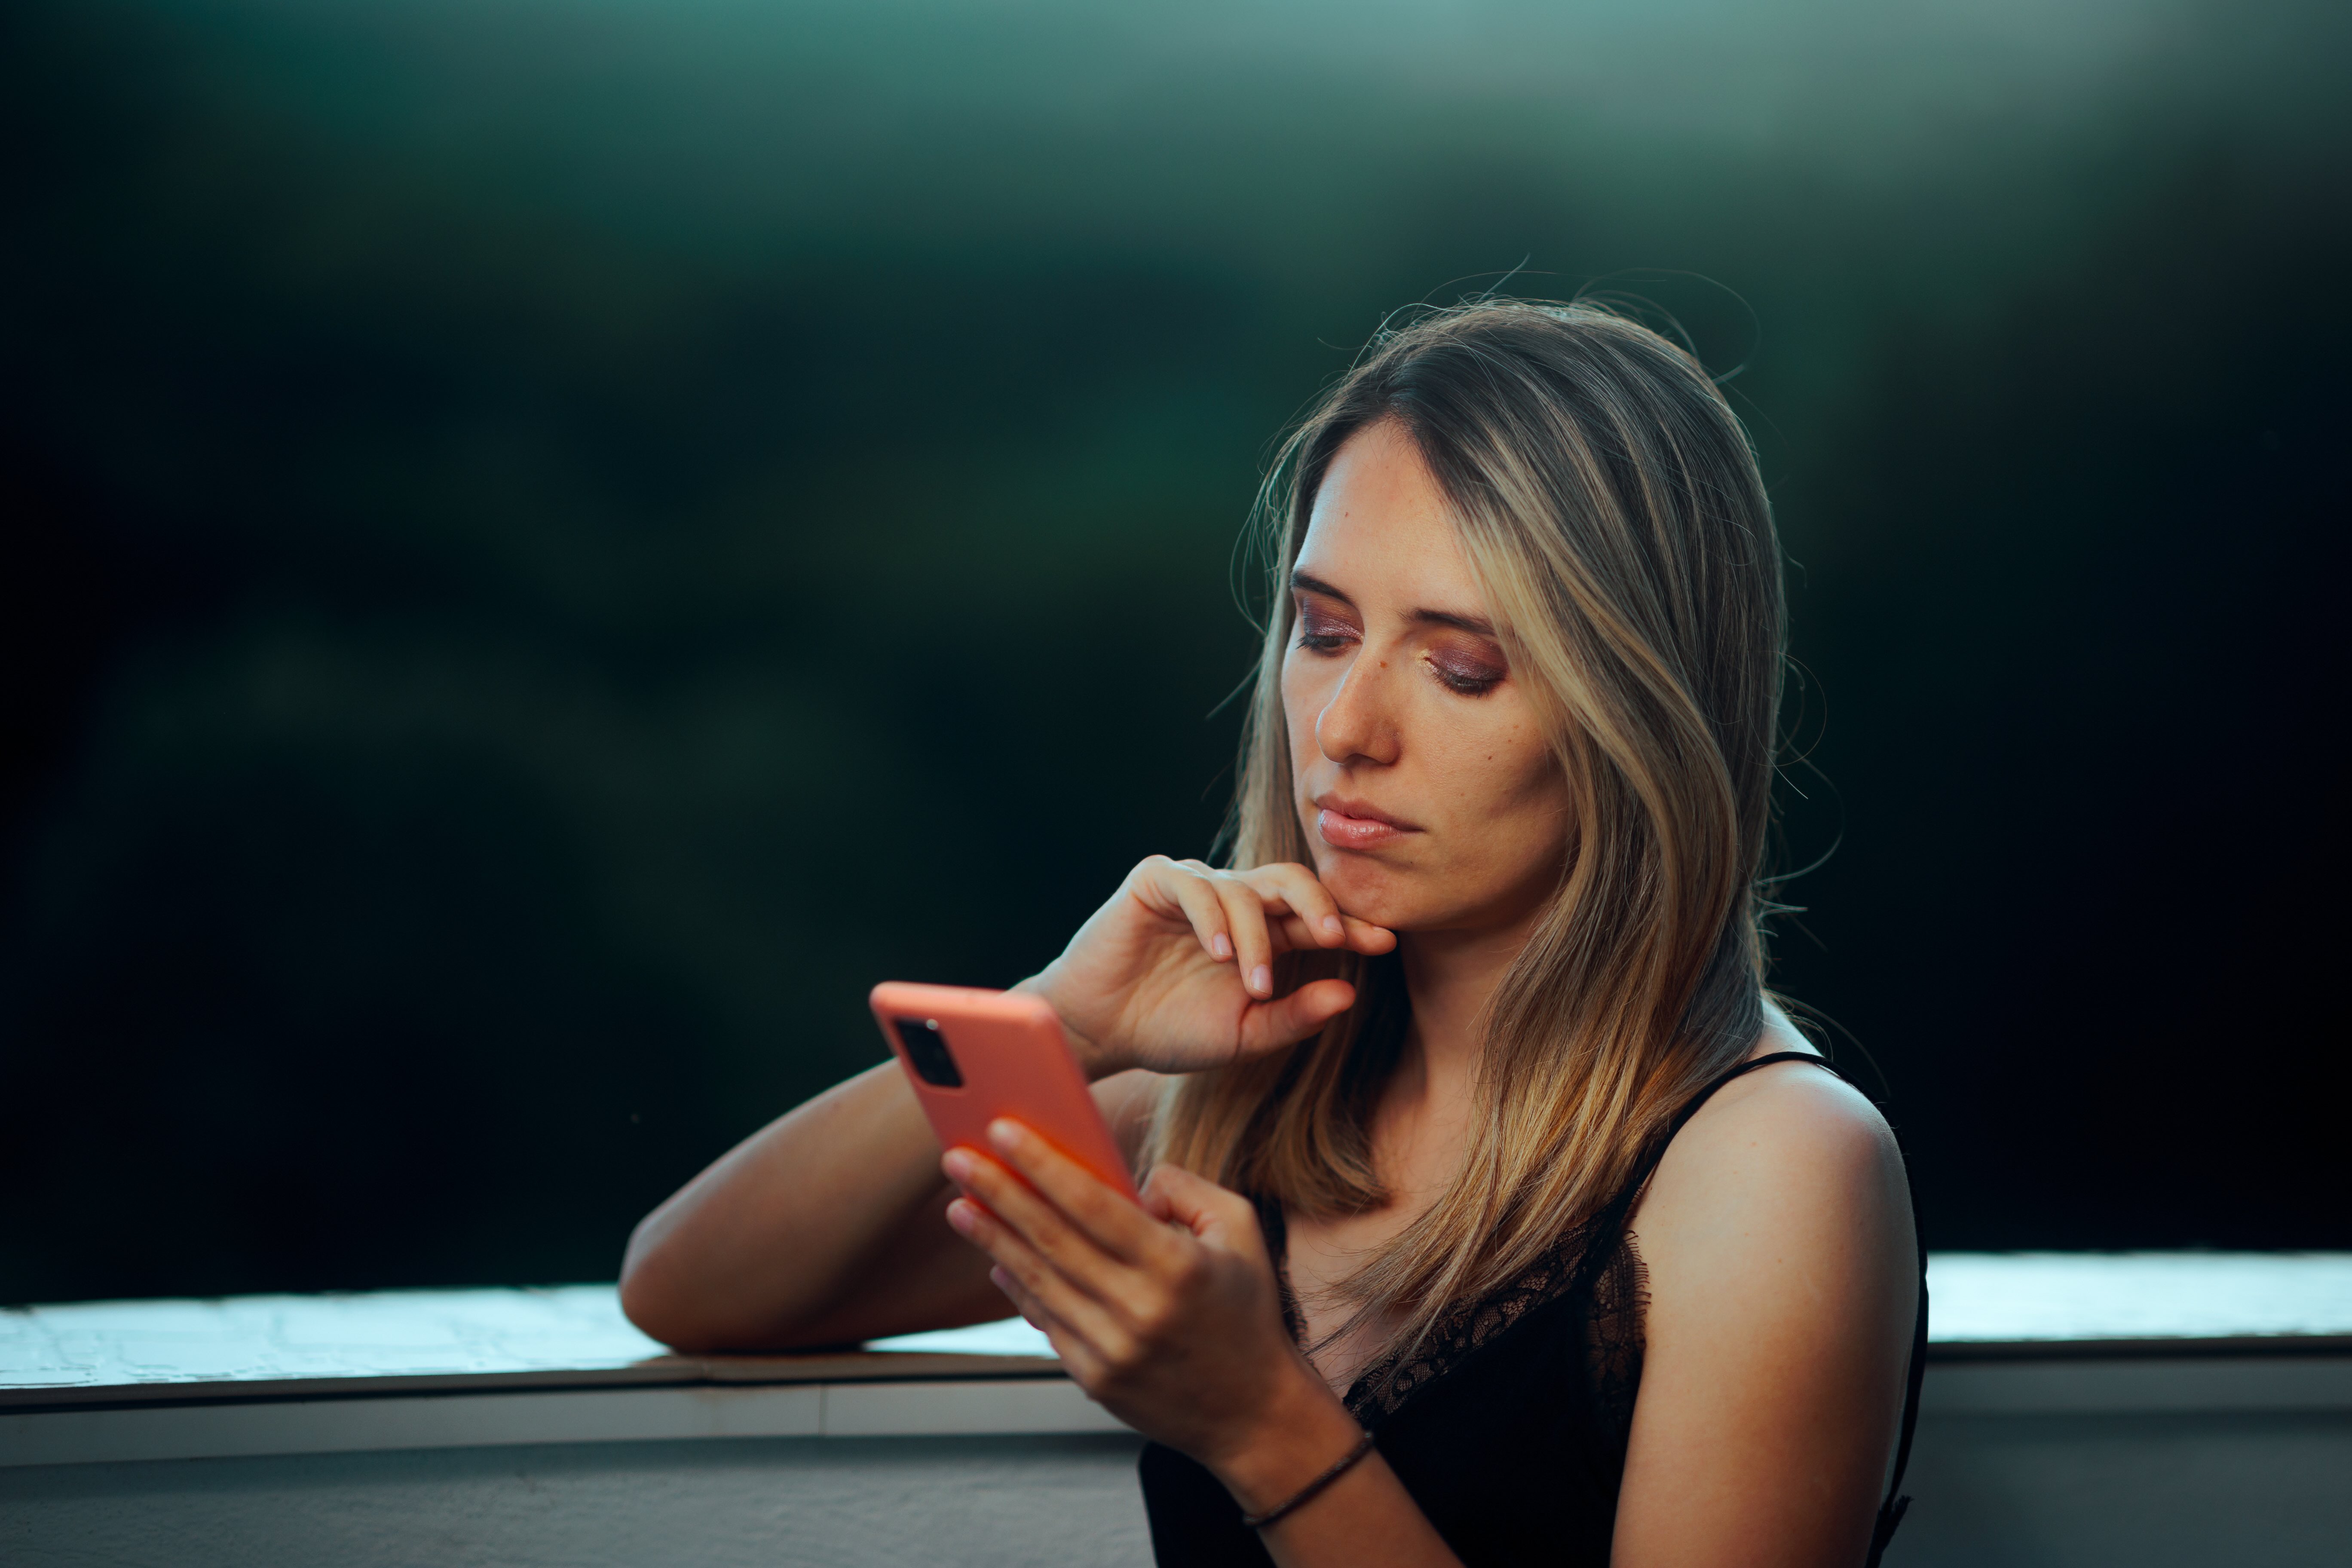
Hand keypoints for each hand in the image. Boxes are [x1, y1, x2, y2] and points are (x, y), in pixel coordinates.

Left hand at [939, 1119, 1352, 1488]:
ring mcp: (1112, 1350)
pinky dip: (1018, 1288)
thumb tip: (1131, 1179)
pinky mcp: (1095, 1379)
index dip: (1043, 1165)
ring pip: (1038, 1281)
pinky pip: (1046, 1322)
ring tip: (960, 1205)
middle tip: (956, 1158)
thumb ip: (1186, 1190)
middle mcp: (1139, 1310)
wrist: (1253, 1412)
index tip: (1003, 1131)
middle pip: (1052, 1239)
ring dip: (994, 1239)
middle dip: (999, 1193)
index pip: (1093, 1205)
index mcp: (1176, 1266)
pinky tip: (996, 1259)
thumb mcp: (1241, 1231)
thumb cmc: (1246, 1310)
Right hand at [1019, 856, 1395, 1077]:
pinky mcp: (1155, 881)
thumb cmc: (1170, 1031)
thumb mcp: (1243, 1035)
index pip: (1316, 920)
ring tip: (1257, 984)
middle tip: (1338, 936)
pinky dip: (1211, 916)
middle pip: (1291, 882)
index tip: (1385, 943)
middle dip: (1320, 905)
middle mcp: (1235, 903)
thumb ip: (1293, 1017)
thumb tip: (1348, 993)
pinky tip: (1218, 953)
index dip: (1352, 926)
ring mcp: (1195, 887)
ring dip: (1256, 938)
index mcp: (1264, 935)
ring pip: (1244, 889)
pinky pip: (1193, 883)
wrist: (1100, 1031)